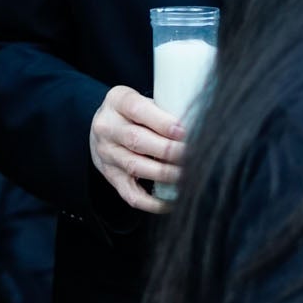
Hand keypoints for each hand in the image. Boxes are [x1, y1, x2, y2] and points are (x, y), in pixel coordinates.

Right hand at [90, 85, 185, 213]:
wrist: (104, 127)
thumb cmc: (135, 112)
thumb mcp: (143, 99)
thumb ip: (164, 109)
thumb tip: (199, 124)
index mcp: (117, 101)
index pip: (137, 109)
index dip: (163, 122)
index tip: (185, 132)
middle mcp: (106, 127)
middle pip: (136, 140)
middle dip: (170, 150)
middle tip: (194, 156)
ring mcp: (106, 154)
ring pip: (135, 166)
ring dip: (165, 174)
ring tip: (188, 175)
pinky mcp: (110, 176)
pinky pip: (130, 194)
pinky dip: (152, 202)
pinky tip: (172, 202)